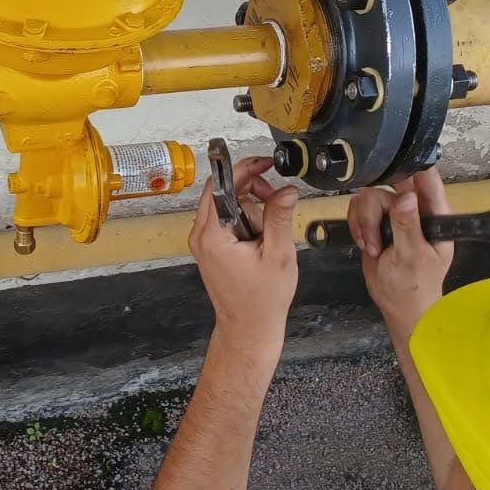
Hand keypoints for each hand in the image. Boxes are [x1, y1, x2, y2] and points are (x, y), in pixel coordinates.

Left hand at [189, 155, 300, 352]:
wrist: (249, 327)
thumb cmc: (261, 300)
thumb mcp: (278, 255)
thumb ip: (280, 217)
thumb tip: (287, 190)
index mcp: (214, 236)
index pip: (222, 185)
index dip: (245, 169)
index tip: (265, 163)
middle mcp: (202, 235)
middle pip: (222, 190)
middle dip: (252, 190)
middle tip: (275, 201)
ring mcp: (203, 241)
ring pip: (226, 203)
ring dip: (251, 206)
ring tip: (268, 232)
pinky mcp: (210, 247)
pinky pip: (225, 218)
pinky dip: (245, 219)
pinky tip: (260, 237)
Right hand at [348, 167, 453, 335]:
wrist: (397, 305)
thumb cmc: (414, 286)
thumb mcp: (411, 257)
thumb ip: (407, 226)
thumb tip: (406, 198)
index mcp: (435, 215)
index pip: (428, 181)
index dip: (414, 169)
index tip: (394, 170)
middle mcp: (415, 210)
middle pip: (390, 184)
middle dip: (376, 208)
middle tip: (376, 229)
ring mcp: (394, 215)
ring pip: (370, 196)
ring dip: (365, 222)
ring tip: (373, 246)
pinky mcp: (376, 222)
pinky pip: (358, 208)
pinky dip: (357, 226)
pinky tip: (366, 244)